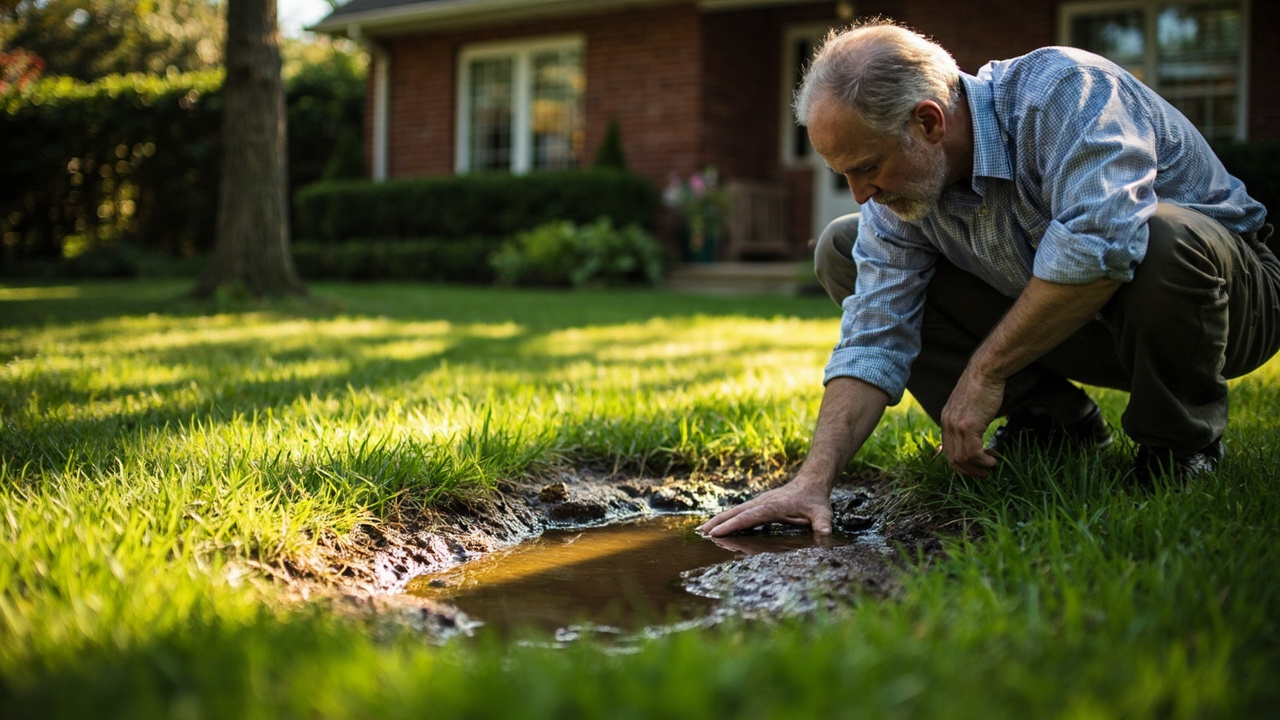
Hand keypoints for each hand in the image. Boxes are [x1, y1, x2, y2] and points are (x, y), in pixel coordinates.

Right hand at [695, 477, 833, 537]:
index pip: (749, 517)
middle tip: (701, 533)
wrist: (811, 482)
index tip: (717, 532)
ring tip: (701, 530)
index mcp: (773, 506)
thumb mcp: (823, 513)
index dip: (733, 525)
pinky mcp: (758, 504)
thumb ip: (823, 524)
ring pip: (734, 511)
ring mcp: (758, 502)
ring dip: (718, 520)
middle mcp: (762, 503)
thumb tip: (826, 533)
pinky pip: (738, 511)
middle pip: (735, 512)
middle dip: (718, 522)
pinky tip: (717, 525)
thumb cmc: (816, 500)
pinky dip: (725, 518)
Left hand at [940, 367, 1003, 476]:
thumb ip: (966, 420)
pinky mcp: (968, 426)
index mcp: (946, 420)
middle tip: (982, 474)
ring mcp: (956, 426)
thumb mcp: (968, 406)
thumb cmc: (982, 387)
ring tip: (990, 467)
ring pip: (962, 458)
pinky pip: (973, 452)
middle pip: (952, 458)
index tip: (974, 466)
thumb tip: (975, 434)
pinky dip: (983, 460)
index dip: (960, 462)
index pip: (947, 449)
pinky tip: (992, 460)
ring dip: (977, 467)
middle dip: (967, 470)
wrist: (985, 373)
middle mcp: (947, 424)